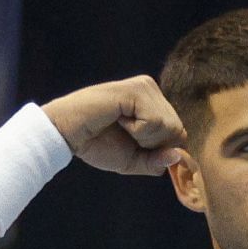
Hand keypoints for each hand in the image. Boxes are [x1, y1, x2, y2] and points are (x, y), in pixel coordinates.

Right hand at [42, 76, 186, 175]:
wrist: (68, 134)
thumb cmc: (97, 144)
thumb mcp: (133, 161)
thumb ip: (157, 161)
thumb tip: (178, 156)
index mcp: (153, 103)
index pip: (179, 134)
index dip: (160, 150)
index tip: (132, 143)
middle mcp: (152, 90)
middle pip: (178, 131)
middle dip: (152, 145)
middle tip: (124, 134)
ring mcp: (146, 87)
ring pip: (170, 127)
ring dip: (144, 138)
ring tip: (120, 125)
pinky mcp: (137, 89)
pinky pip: (155, 122)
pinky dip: (137, 131)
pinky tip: (118, 119)